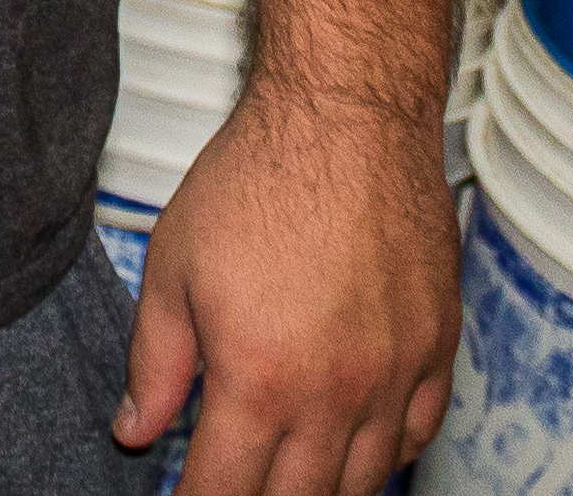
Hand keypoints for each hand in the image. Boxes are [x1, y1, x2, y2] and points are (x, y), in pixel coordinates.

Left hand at [118, 85, 457, 494]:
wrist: (346, 116)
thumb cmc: (256, 178)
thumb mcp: (173, 266)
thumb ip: (155, 361)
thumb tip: (135, 431)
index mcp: (259, 380)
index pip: (225, 492)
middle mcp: (334, 394)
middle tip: (234, 485)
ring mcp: (394, 375)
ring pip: (362, 480)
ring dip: (320, 487)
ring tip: (288, 476)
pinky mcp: (437, 347)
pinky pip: (418, 433)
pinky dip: (385, 454)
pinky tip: (357, 445)